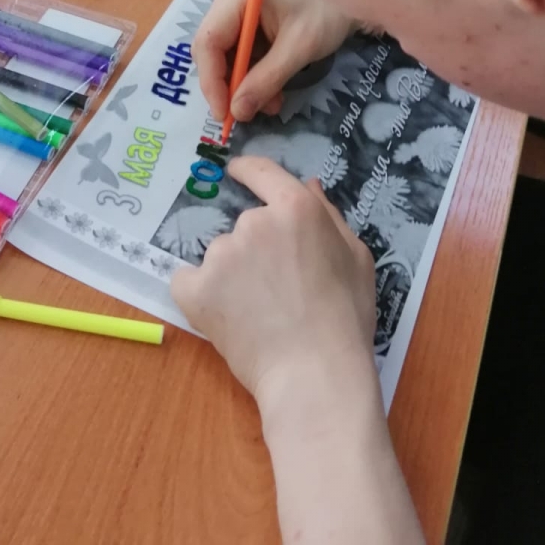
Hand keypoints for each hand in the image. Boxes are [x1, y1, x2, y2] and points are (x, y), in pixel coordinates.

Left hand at [171, 156, 376, 405]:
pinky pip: (189, 280)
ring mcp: (221, 255)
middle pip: (247, 224)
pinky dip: (201, 294)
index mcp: (295, 209)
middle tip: (278, 286)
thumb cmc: (345, 318)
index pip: (262, 172)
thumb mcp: (356, 258)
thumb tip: (307, 185)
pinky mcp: (195, 288)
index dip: (248, 170)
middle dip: (257, 247)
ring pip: (222, 255)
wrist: (315, 374)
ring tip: (258, 311)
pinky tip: (224, 315)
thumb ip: (329, 216)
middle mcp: (253, 222)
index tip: (237, 172)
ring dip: (233, 273)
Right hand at [192, 0, 353, 122]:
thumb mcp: (299, 49)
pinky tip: (271, 94)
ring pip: (221, 59)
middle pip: (209, 51)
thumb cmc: (325, 14)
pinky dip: (250, 79)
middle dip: (227, 86)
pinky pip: (235, 58)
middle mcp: (227, 1)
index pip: (208, 41)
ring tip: (270, 105)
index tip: (224, 113)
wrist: (343, 0)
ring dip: (241, 87)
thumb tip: (237, 112)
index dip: (211, 80)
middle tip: (244, 114)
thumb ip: (267, 79)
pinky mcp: (242, 27)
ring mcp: (232, 13)